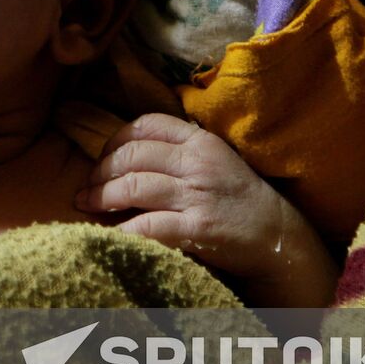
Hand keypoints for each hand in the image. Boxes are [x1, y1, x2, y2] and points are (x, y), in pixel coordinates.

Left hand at [75, 113, 337, 307]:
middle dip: (100, 171)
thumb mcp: (214, 162)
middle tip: (86, 189)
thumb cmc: (238, 200)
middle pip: (131, 155)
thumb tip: (126, 154)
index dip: (114, 140)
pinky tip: (110, 234)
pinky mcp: (198, 229)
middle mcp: (197, 163)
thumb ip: (178, 152)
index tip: (101, 159)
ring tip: (88, 206)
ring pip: (133, 186)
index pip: (146, 125)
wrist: (278, 238)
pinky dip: (123, 230)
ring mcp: (198, 195)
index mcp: (201, 141)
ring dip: (102, 197)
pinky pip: (148, 226)